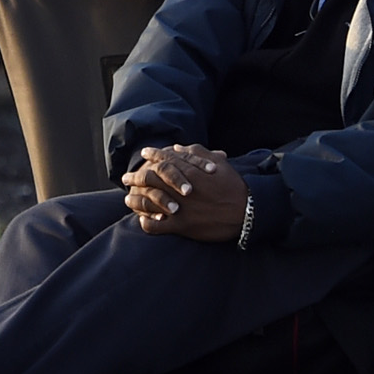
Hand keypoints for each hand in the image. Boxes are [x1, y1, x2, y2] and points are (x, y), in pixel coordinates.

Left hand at [120, 144, 248, 242]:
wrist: (247, 212)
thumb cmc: (233, 186)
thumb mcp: (217, 163)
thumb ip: (196, 153)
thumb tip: (178, 148)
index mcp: (188, 171)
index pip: (163, 160)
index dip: (151, 156)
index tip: (143, 155)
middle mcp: (179, 188)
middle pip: (149, 179)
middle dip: (135, 177)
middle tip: (126, 178)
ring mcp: (179, 208)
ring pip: (148, 202)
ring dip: (135, 200)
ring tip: (128, 199)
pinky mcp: (181, 226)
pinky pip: (155, 225)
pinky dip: (146, 222)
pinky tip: (142, 219)